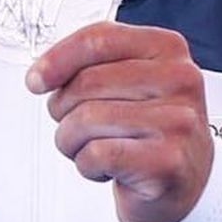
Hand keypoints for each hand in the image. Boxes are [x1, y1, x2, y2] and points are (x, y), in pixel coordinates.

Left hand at [26, 22, 212, 221]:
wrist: (185, 182)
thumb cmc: (147, 129)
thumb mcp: (129, 81)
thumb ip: (90, 64)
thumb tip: (40, 75)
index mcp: (167, 48)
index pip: (98, 39)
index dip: (56, 59)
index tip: (36, 80)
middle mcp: (180, 79)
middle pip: (86, 82)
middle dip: (63, 109)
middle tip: (74, 125)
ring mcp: (178, 121)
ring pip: (85, 119)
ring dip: (72, 141)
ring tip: (92, 147)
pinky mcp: (166, 161)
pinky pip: (95, 154)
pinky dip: (86, 165)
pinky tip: (107, 168)